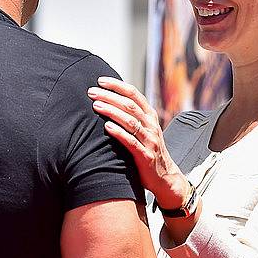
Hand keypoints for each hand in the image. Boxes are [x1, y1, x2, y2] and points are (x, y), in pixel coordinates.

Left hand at [88, 76, 189, 208]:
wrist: (164, 177)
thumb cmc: (149, 151)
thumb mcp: (145, 130)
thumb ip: (133, 116)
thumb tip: (111, 100)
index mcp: (150, 116)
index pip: (134, 94)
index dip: (117, 85)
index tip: (101, 80)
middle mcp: (151, 125)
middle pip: (129, 105)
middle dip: (110, 96)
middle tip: (92, 92)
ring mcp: (149, 140)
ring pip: (130, 121)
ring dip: (111, 111)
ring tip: (96, 106)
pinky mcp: (145, 155)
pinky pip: (131, 141)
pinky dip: (119, 132)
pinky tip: (107, 126)